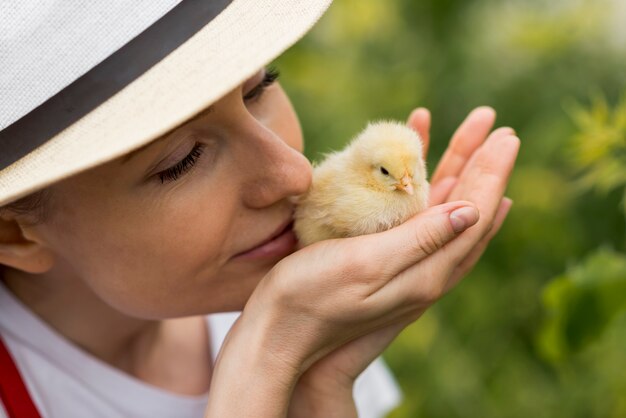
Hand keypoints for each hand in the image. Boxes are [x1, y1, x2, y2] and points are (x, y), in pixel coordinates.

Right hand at [205, 108, 518, 417]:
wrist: (278, 332)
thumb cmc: (312, 297)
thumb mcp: (367, 265)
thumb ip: (420, 239)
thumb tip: (471, 211)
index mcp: (427, 271)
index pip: (474, 214)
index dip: (492, 173)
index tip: (507, 137)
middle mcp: (424, 269)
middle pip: (467, 209)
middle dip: (484, 167)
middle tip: (501, 130)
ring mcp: (405, 265)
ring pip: (444, 211)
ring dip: (460, 171)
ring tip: (472, 137)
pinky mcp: (382, 259)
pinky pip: (417, 215)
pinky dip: (426, 185)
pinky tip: (427, 170)